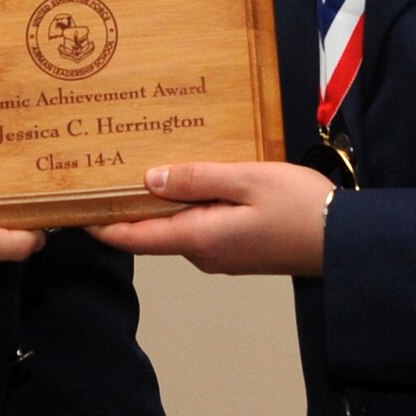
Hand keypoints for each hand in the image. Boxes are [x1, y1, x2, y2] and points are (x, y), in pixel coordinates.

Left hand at [90, 162, 334, 275]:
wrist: (343, 241)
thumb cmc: (298, 208)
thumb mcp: (246, 180)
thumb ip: (197, 178)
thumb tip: (149, 178)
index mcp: (198, 238)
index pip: (133, 237)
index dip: (99, 224)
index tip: (72, 204)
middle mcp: (203, 253)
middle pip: (150, 229)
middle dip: (126, 203)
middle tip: (105, 166)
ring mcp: (220, 253)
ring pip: (175, 225)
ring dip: (156, 200)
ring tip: (140, 162)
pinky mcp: (236, 247)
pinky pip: (198, 224)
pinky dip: (183, 204)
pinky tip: (186, 177)